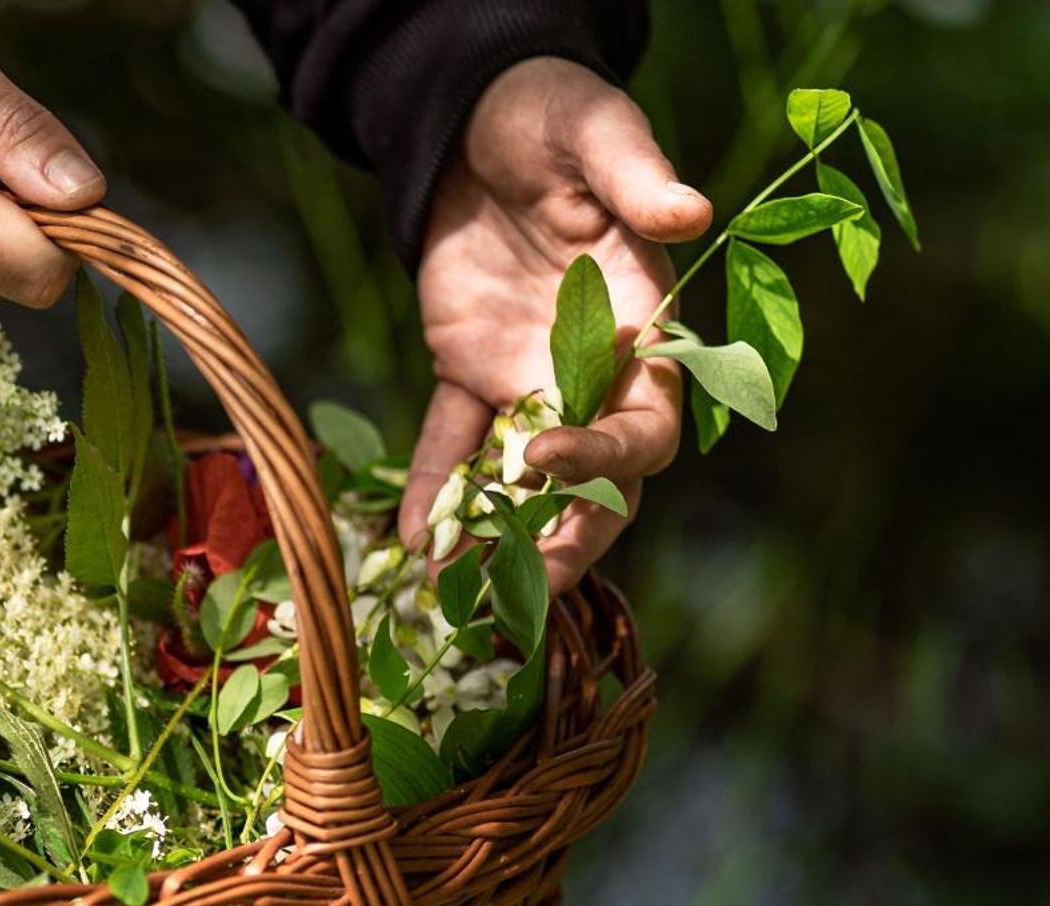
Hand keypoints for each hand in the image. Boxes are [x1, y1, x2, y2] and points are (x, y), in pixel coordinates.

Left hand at [404, 57, 712, 591]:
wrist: (478, 116)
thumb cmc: (555, 118)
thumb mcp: (596, 133)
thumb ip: (637, 179)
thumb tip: (690, 215)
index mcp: (642, 325)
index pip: (646, 419)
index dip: (609, 453)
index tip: (547, 458)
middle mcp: (592, 369)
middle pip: (596, 481)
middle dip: (566, 538)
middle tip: (523, 593)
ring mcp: (528, 376)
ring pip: (523, 478)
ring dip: (495, 534)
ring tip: (454, 592)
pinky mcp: (468, 369)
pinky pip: (454, 440)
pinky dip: (435, 487)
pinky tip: (410, 538)